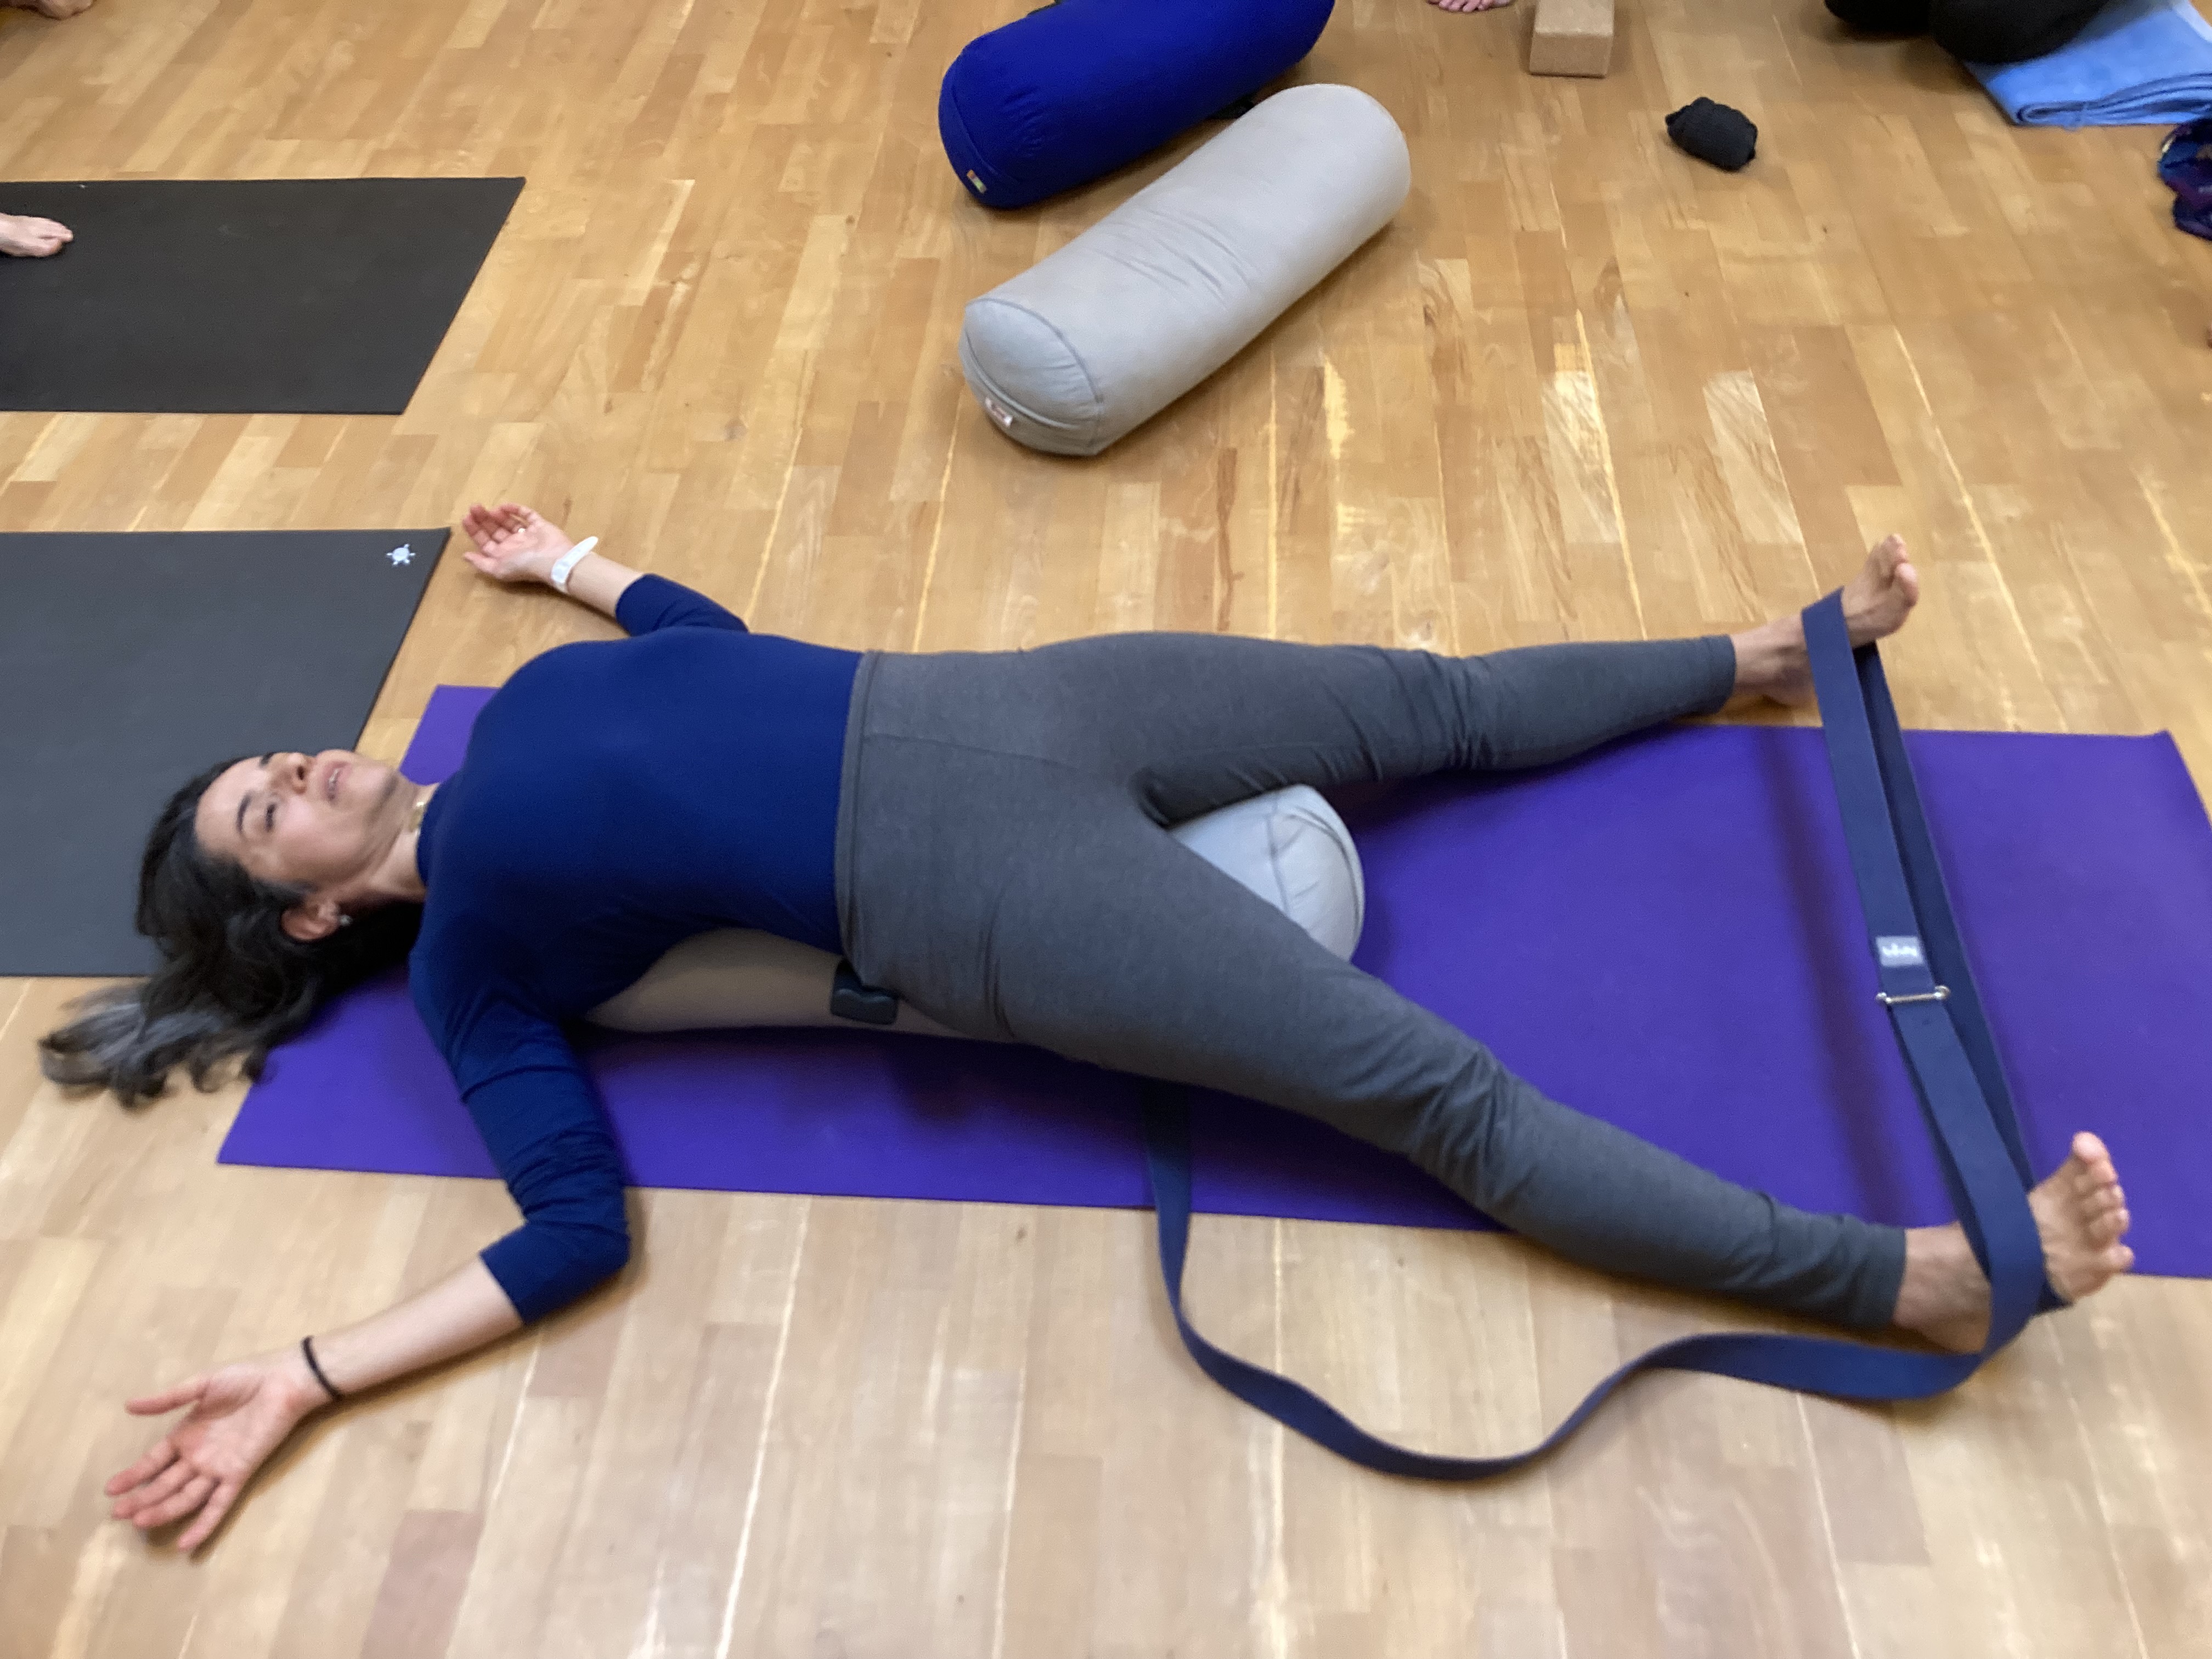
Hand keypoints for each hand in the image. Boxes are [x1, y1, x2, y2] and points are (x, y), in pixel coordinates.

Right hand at [105, 1350, 326, 1551]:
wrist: (284, 1381)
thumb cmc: (245, 1378)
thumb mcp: (201, 1384)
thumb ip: (167, 1399)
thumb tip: (128, 1405)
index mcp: (187, 1435)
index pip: (154, 1461)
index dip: (133, 1475)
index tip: (110, 1489)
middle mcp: (199, 1456)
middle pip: (166, 1483)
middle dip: (142, 1498)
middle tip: (117, 1513)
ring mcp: (218, 1467)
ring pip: (186, 1497)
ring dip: (163, 1511)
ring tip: (139, 1523)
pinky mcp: (240, 1473)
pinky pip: (219, 1504)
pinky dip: (203, 1525)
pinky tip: (185, 1544)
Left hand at [460, 502, 573, 585]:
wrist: (554, 560)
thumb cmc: (524, 565)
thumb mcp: (498, 569)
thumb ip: (481, 563)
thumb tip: (465, 556)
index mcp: (504, 556)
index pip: (485, 541)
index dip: (474, 530)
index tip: (466, 517)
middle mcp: (514, 546)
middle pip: (495, 530)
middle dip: (483, 519)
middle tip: (475, 507)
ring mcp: (528, 535)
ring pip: (509, 522)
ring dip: (498, 514)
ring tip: (490, 508)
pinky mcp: (540, 526)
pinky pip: (527, 515)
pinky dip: (517, 510)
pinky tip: (505, 506)